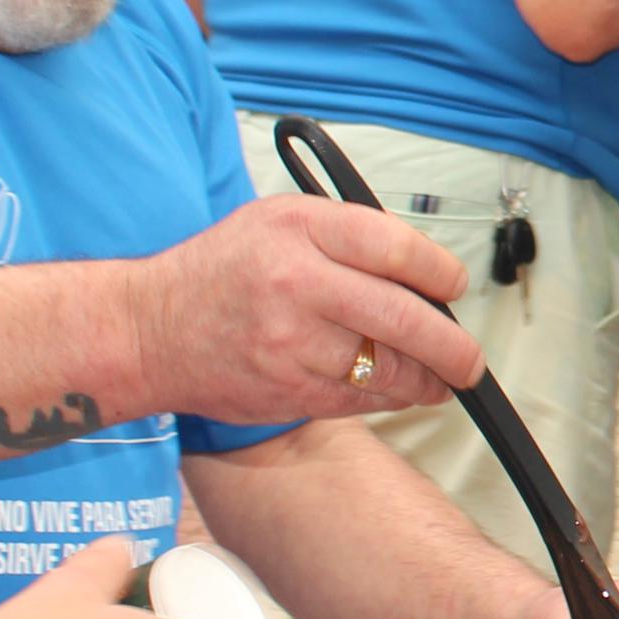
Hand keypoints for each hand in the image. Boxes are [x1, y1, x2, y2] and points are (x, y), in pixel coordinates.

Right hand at [128, 197, 492, 422]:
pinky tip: (402, 392)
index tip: (454, 286)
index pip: (393, 246)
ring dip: (426, 379)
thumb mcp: (277, 220)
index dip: (439, 271)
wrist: (148, 330)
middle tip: (470, 359)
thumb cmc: (220, 271)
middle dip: (452, 345)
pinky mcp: (287, 389)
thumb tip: (421, 270)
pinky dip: (390, 398)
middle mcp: (296, 282)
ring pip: (386, 367)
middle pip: (402, 316)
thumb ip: (347, 234)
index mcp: (299, 228)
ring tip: (443, 379)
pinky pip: (360, 399)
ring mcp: (291, 341)